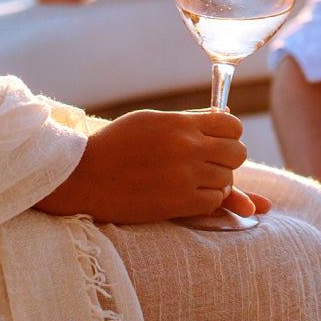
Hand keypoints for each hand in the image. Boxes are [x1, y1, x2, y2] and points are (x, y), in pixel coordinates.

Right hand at [37, 108, 255, 223]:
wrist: (83, 176)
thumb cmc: (115, 145)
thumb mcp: (151, 120)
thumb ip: (187, 120)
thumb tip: (222, 117)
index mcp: (181, 124)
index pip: (232, 125)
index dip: (231, 135)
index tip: (219, 142)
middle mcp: (188, 148)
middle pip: (237, 153)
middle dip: (228, 159)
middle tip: (211, 164)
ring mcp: (184, 176)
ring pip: (228, 180)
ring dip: (217, 182)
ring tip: (195, 181)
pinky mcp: (178, 203)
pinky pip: (214, 201)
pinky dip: (208, 200)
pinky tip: (191, 195)